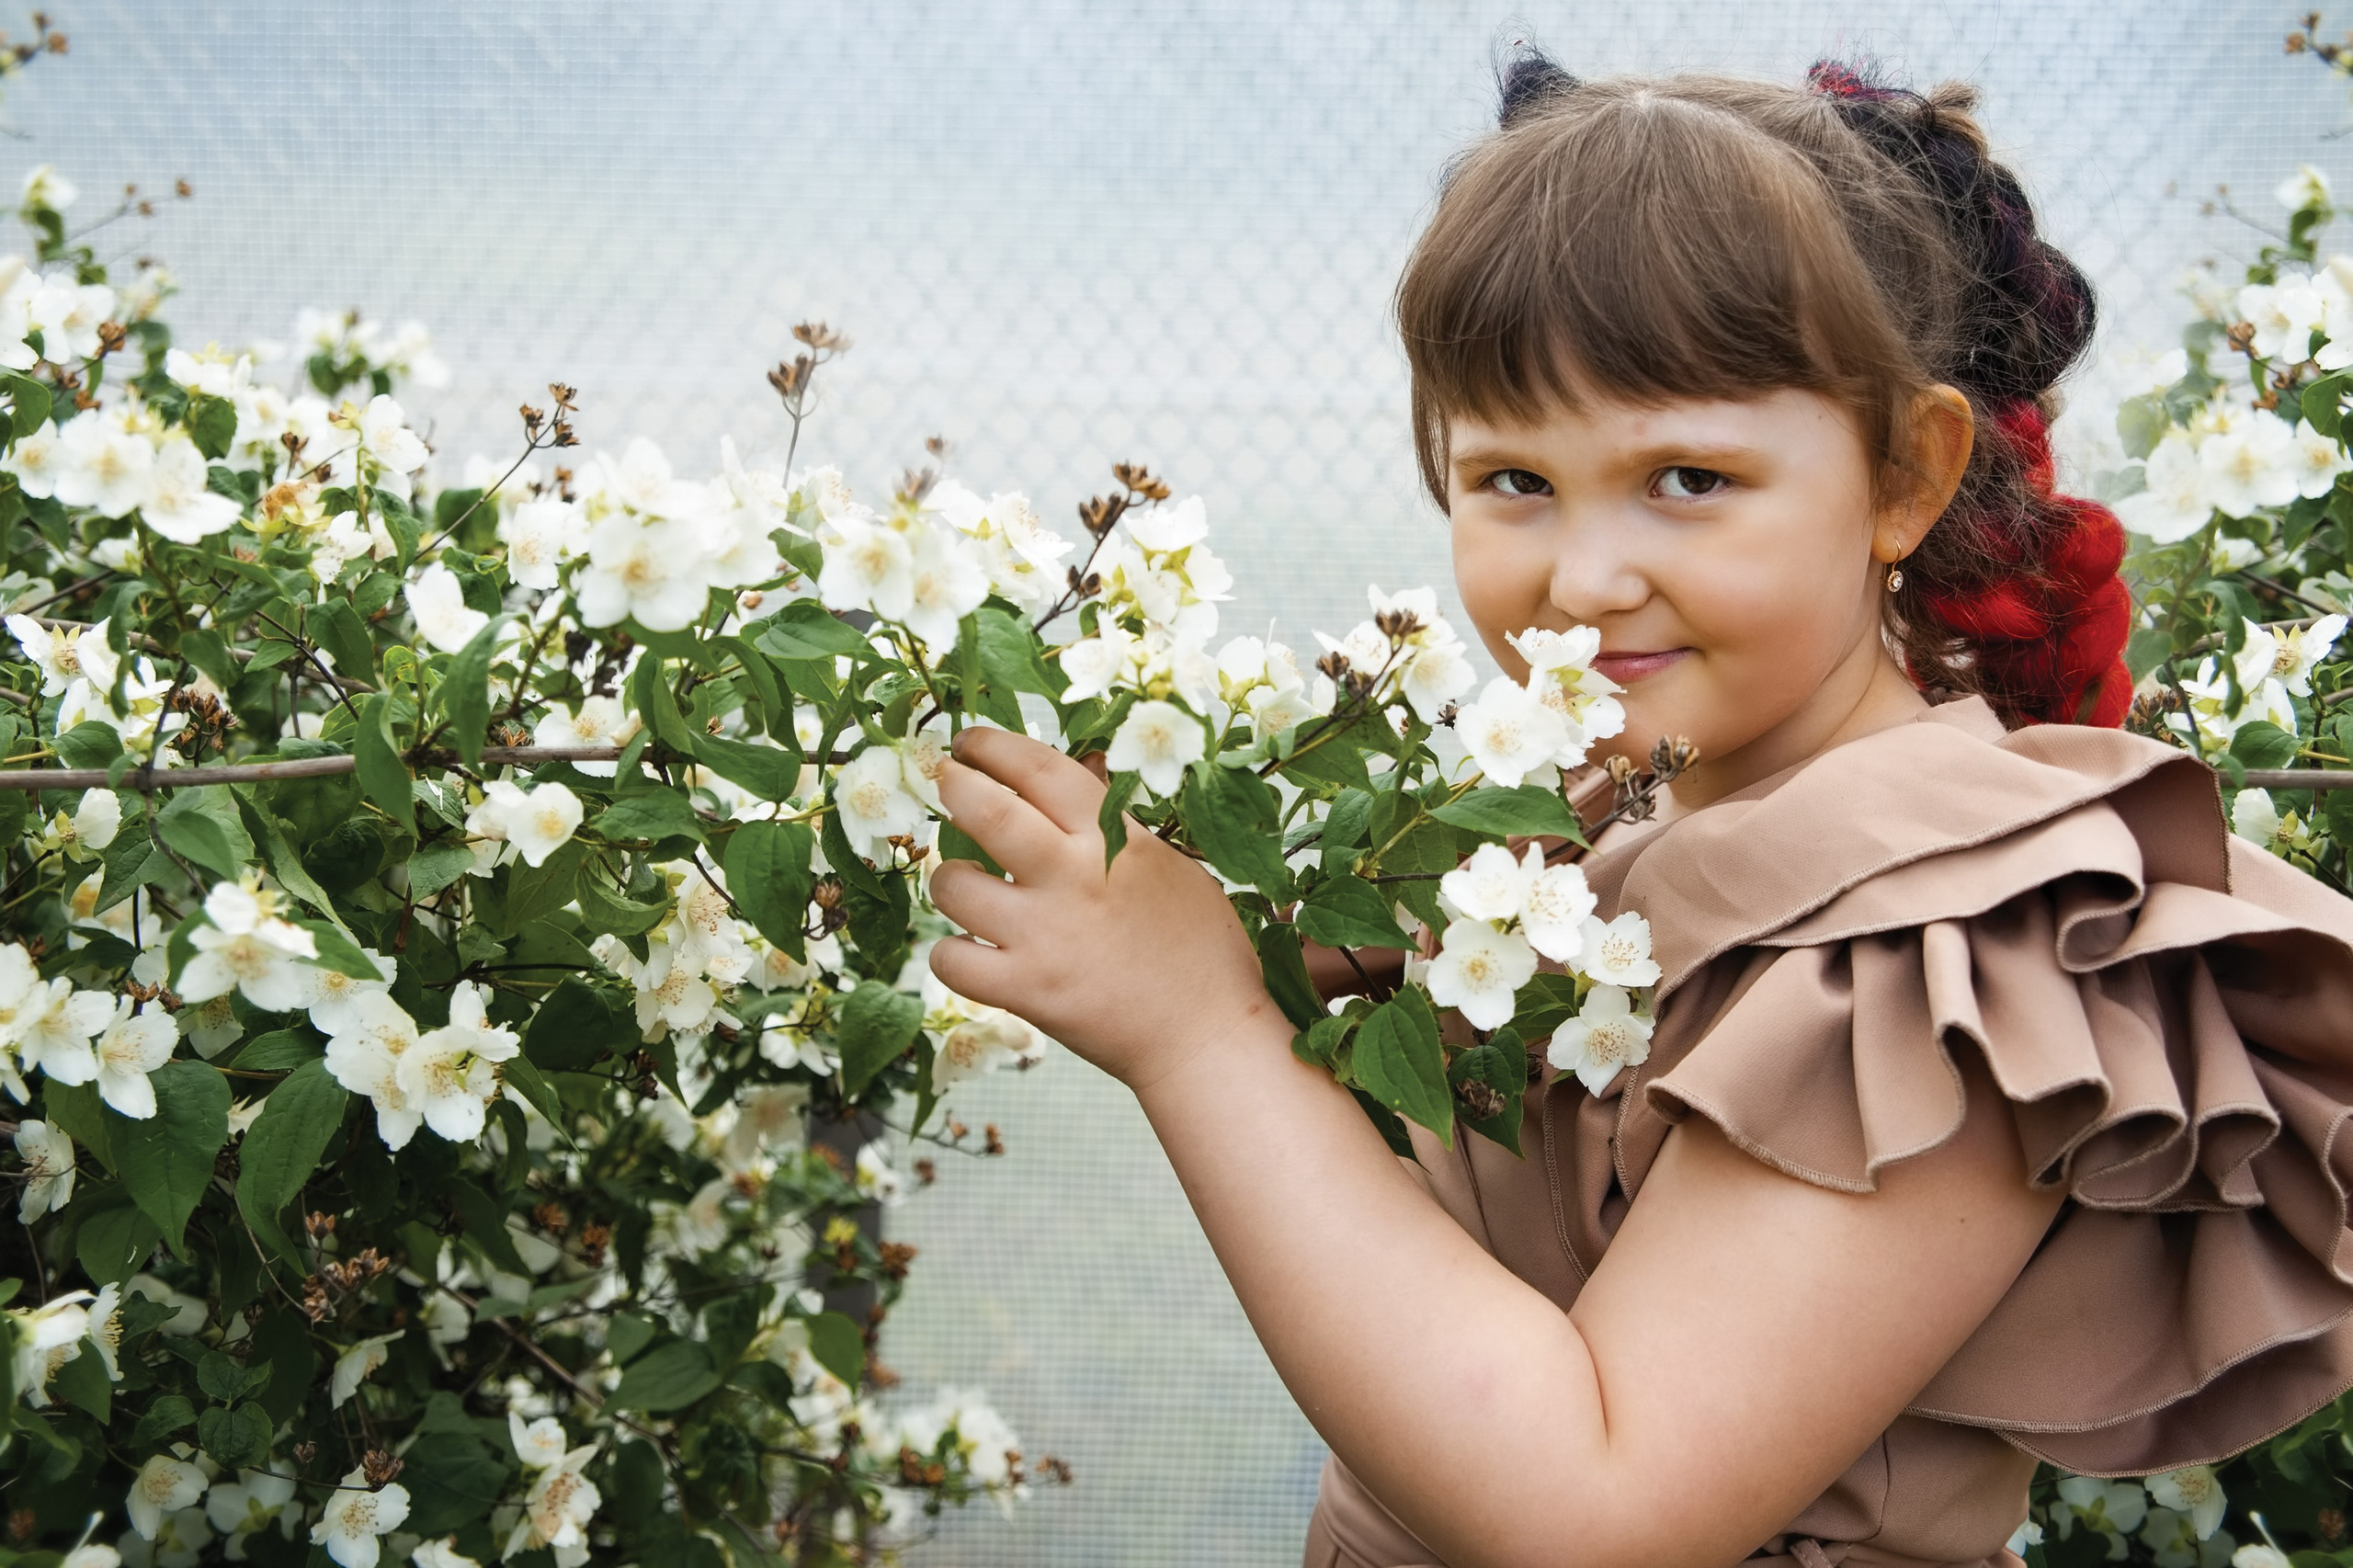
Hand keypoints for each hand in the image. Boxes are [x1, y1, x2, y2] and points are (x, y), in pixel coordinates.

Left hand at [926, 726, 1283, 1089]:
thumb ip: (1118, 824)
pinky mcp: (1025, 990)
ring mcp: (1043, 934)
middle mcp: (1072, 877)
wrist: (1208, 1038)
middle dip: (953, 783)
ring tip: (963, 884)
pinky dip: (951, 954)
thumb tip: (1077, 773)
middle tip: (945, 779)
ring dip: (948, 877)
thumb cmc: (1203, 951)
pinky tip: (972, 951)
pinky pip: (950, 960)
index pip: (1041, 768)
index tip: (970, 741)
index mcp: (1114, 839)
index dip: (994, 745)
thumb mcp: (1172, 867)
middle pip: (985, 809)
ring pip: (952, 885)